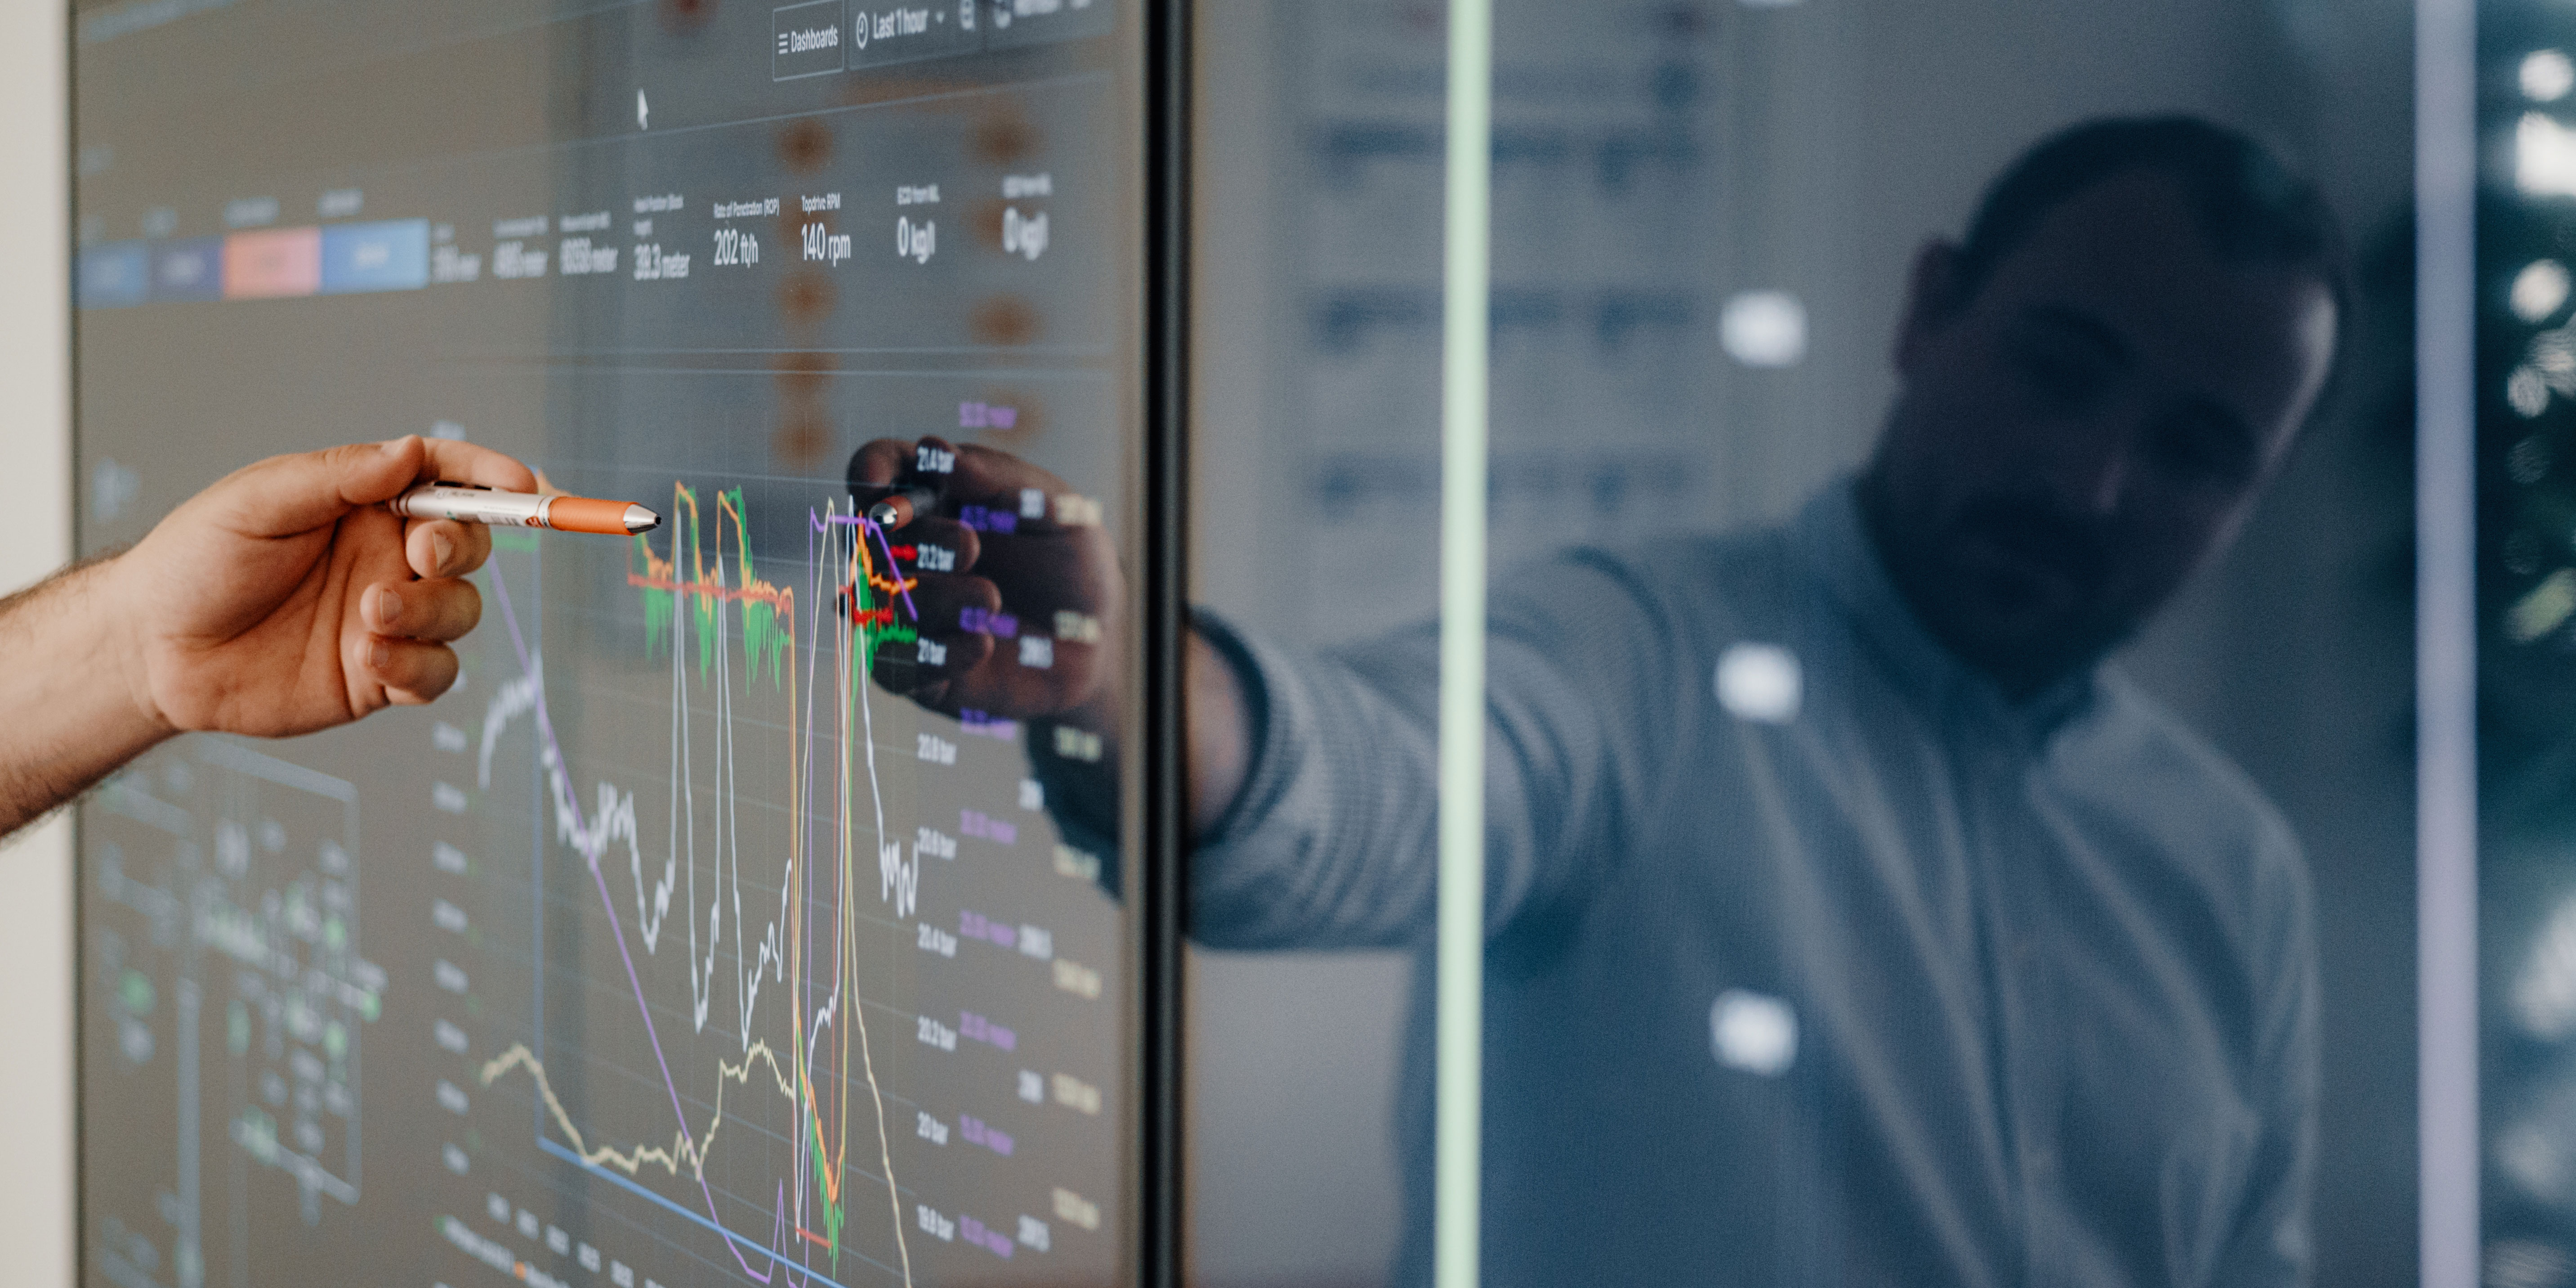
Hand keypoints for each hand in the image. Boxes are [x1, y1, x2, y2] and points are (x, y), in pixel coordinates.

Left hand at [106, 435, 536, 736]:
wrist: (152, 653)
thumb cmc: (193, 564)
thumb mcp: (258, 501)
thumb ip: (339, 475)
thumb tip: (411, 451)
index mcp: (363, 506)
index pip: (445, 479)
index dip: (490, 476)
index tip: (521, 481)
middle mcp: (384, 559)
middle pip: (469, 546)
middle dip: (458, 548)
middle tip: (416, 556)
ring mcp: (387, 619)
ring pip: (461, 612)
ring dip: (429, 615)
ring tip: (366, 620)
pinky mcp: (380, 676)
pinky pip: (437, 674)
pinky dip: (419, 668)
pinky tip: (371, 661)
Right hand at [851, 436, 1123, 721]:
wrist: (1095, 640)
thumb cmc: (1070, 562)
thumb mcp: (1057, 512)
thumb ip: (1001, 480)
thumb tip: (936, 451)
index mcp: (934, 495)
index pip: (880, 468)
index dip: (870, 472)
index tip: (881, 488)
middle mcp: (906, 548)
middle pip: (870, 536)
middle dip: (916, 539)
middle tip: (971, 546)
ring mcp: (905, 608)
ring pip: (877, 602)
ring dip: (932, 597)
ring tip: (991, 600)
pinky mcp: (916, 667)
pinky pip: (893, 665)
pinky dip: (934, 653)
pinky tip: (981, 643)